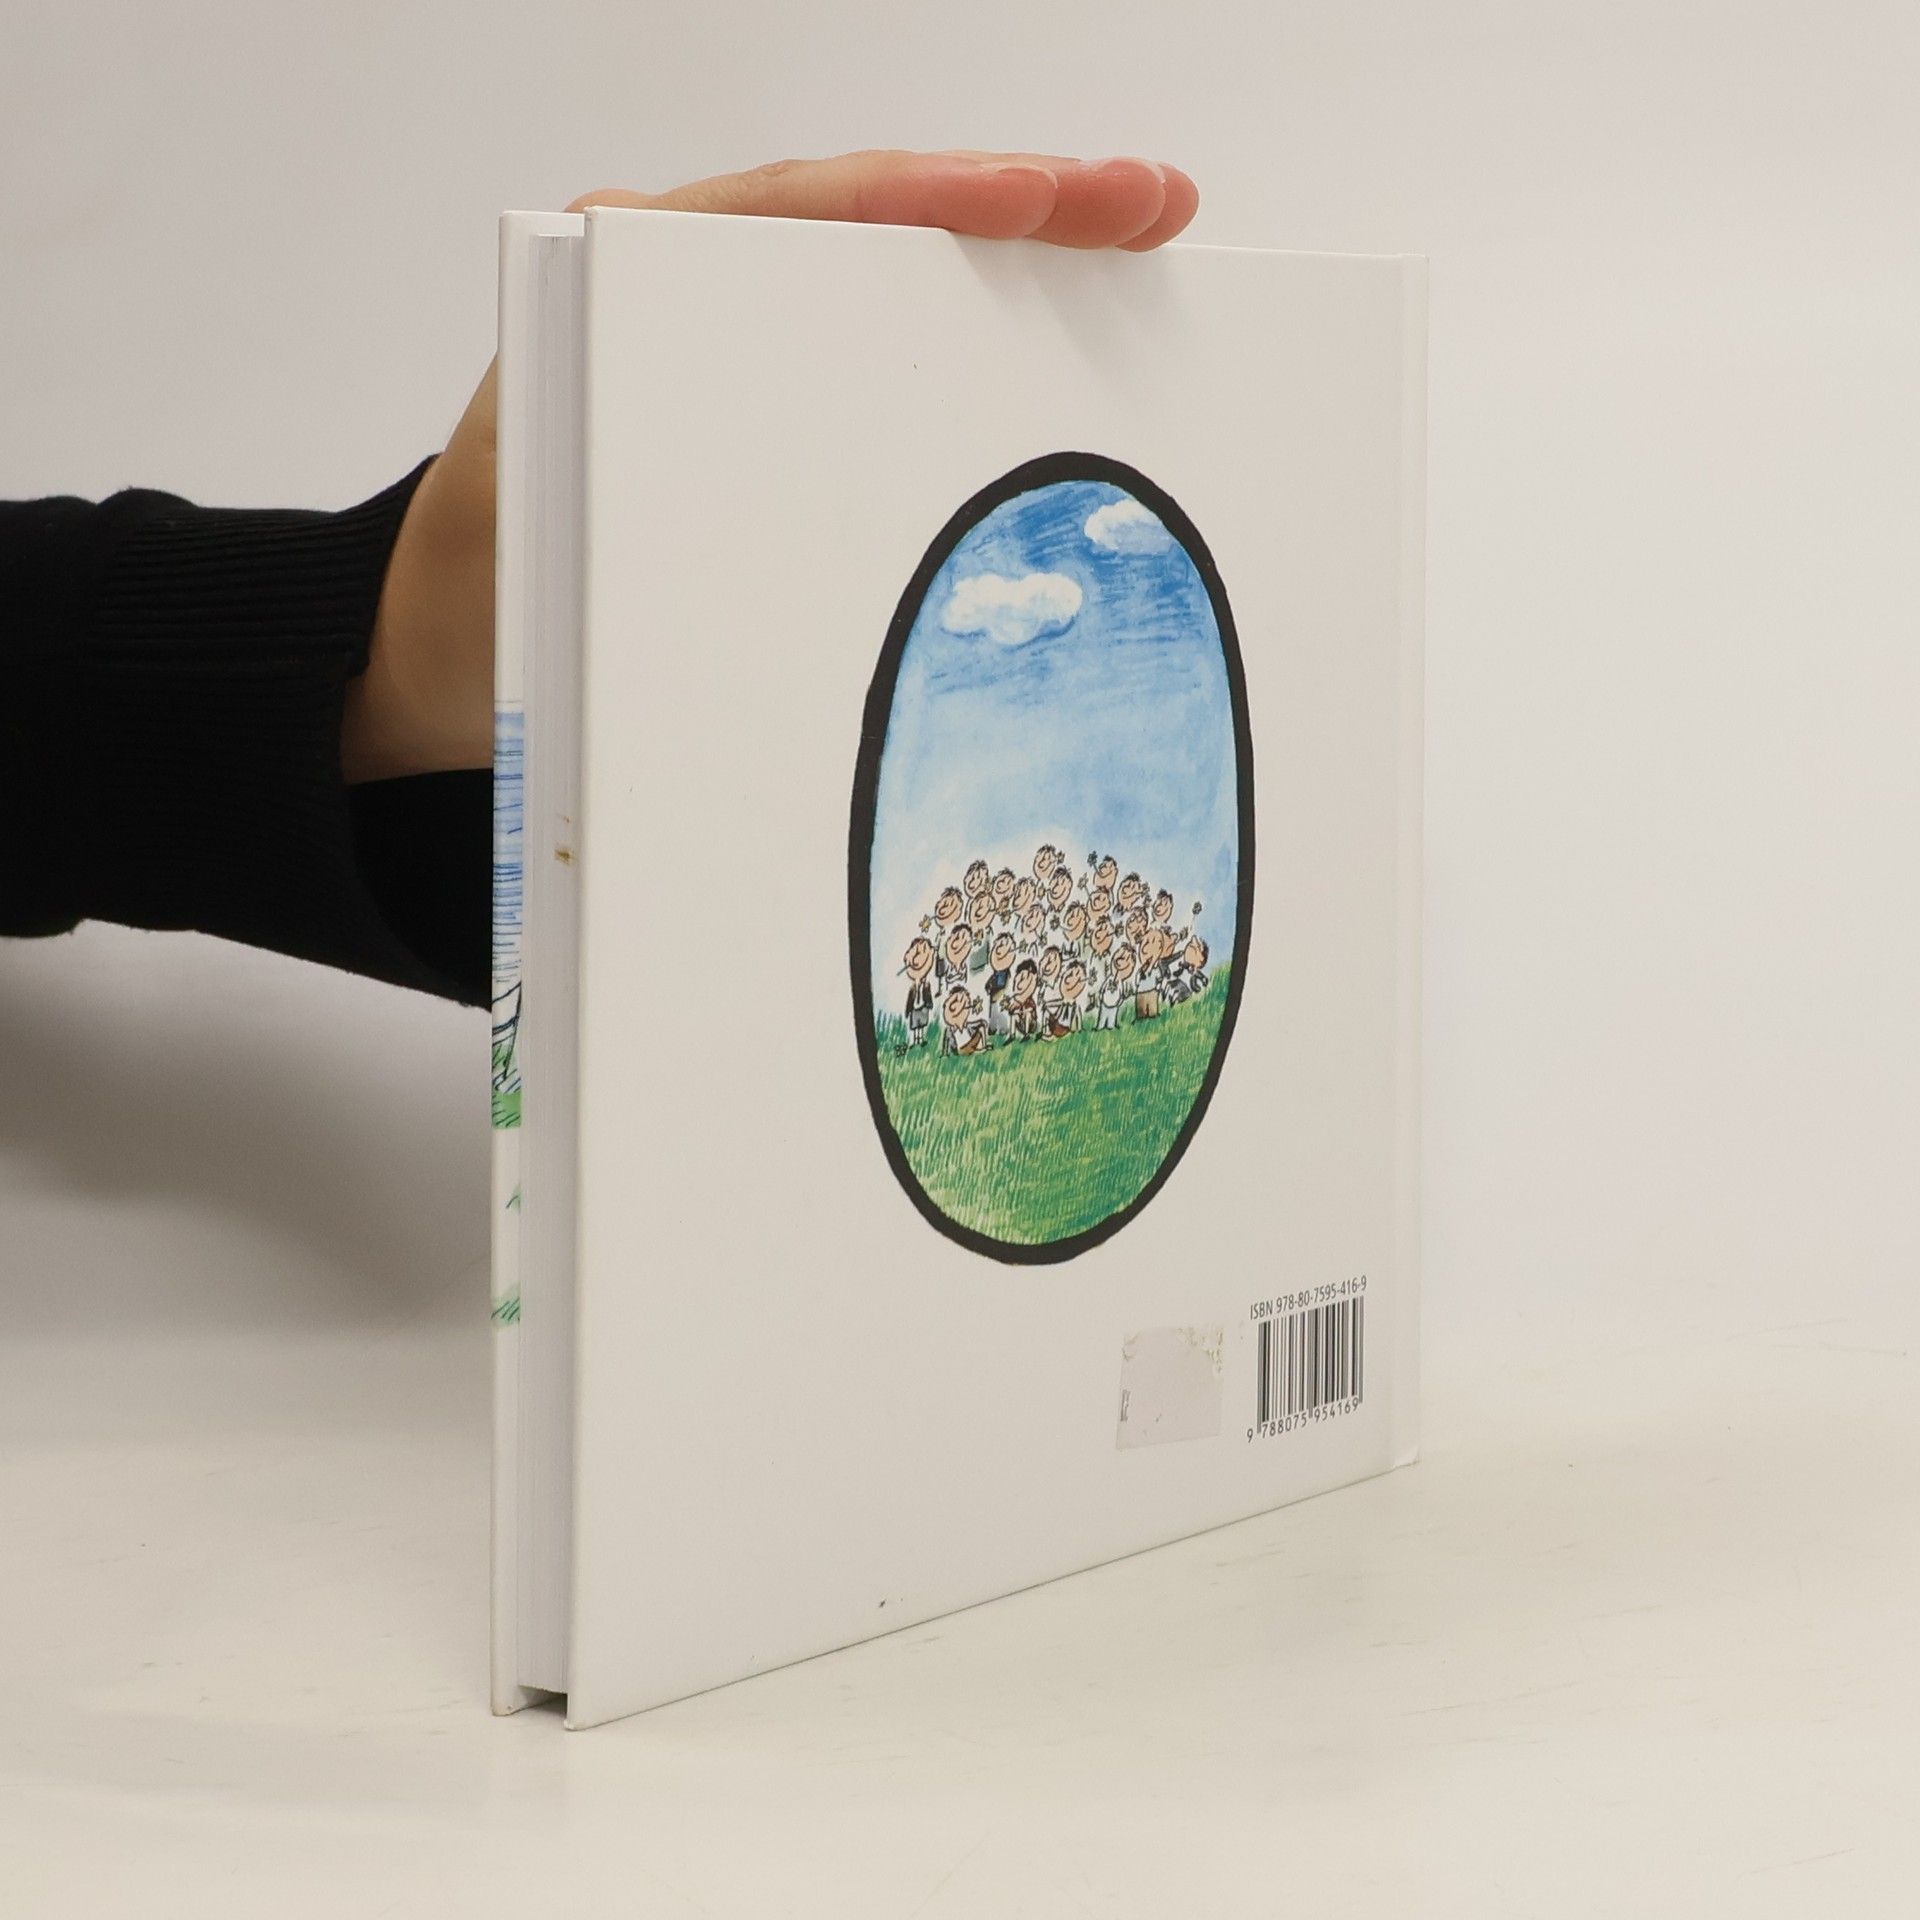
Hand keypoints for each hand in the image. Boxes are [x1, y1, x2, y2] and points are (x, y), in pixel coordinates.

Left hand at [341, 149, 1198, 782]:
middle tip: (1150, 204)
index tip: (1039, 197)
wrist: (440, 650)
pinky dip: (979, 356)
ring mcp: (744, 353)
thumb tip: (692, 375)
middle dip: (1024, 205)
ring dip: (1024, 275)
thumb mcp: (529, 512)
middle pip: (881, 227)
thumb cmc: (479, 591)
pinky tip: (1062, 359)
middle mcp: (697, 294)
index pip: (803, 210)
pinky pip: (889, 370)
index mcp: (632, 283)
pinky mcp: (772, 420)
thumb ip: (599, 444)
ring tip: (1141, 248)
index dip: (930, 198)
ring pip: (902, 290)